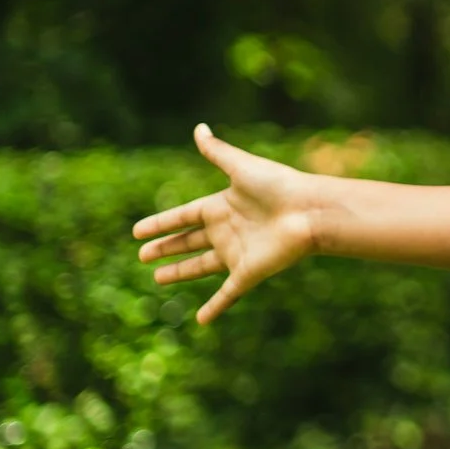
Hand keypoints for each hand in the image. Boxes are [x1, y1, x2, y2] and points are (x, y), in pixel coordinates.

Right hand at [133, 125, 324, 322]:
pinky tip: (201, 321)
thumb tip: (199, 127)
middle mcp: (227, 230)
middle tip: (143, 255)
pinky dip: (214, 308)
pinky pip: (227, 294)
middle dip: (166, 248)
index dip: (161, 223)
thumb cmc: (280, 186)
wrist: (311, 211)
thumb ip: (218, 152)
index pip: (184, 216)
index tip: (138, 231)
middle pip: (189, 241)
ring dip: (179, 273)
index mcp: (222, 205)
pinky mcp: (249, 272)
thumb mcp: (242, 167)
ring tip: (156, 278)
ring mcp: (237, 253)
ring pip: (201, 267)